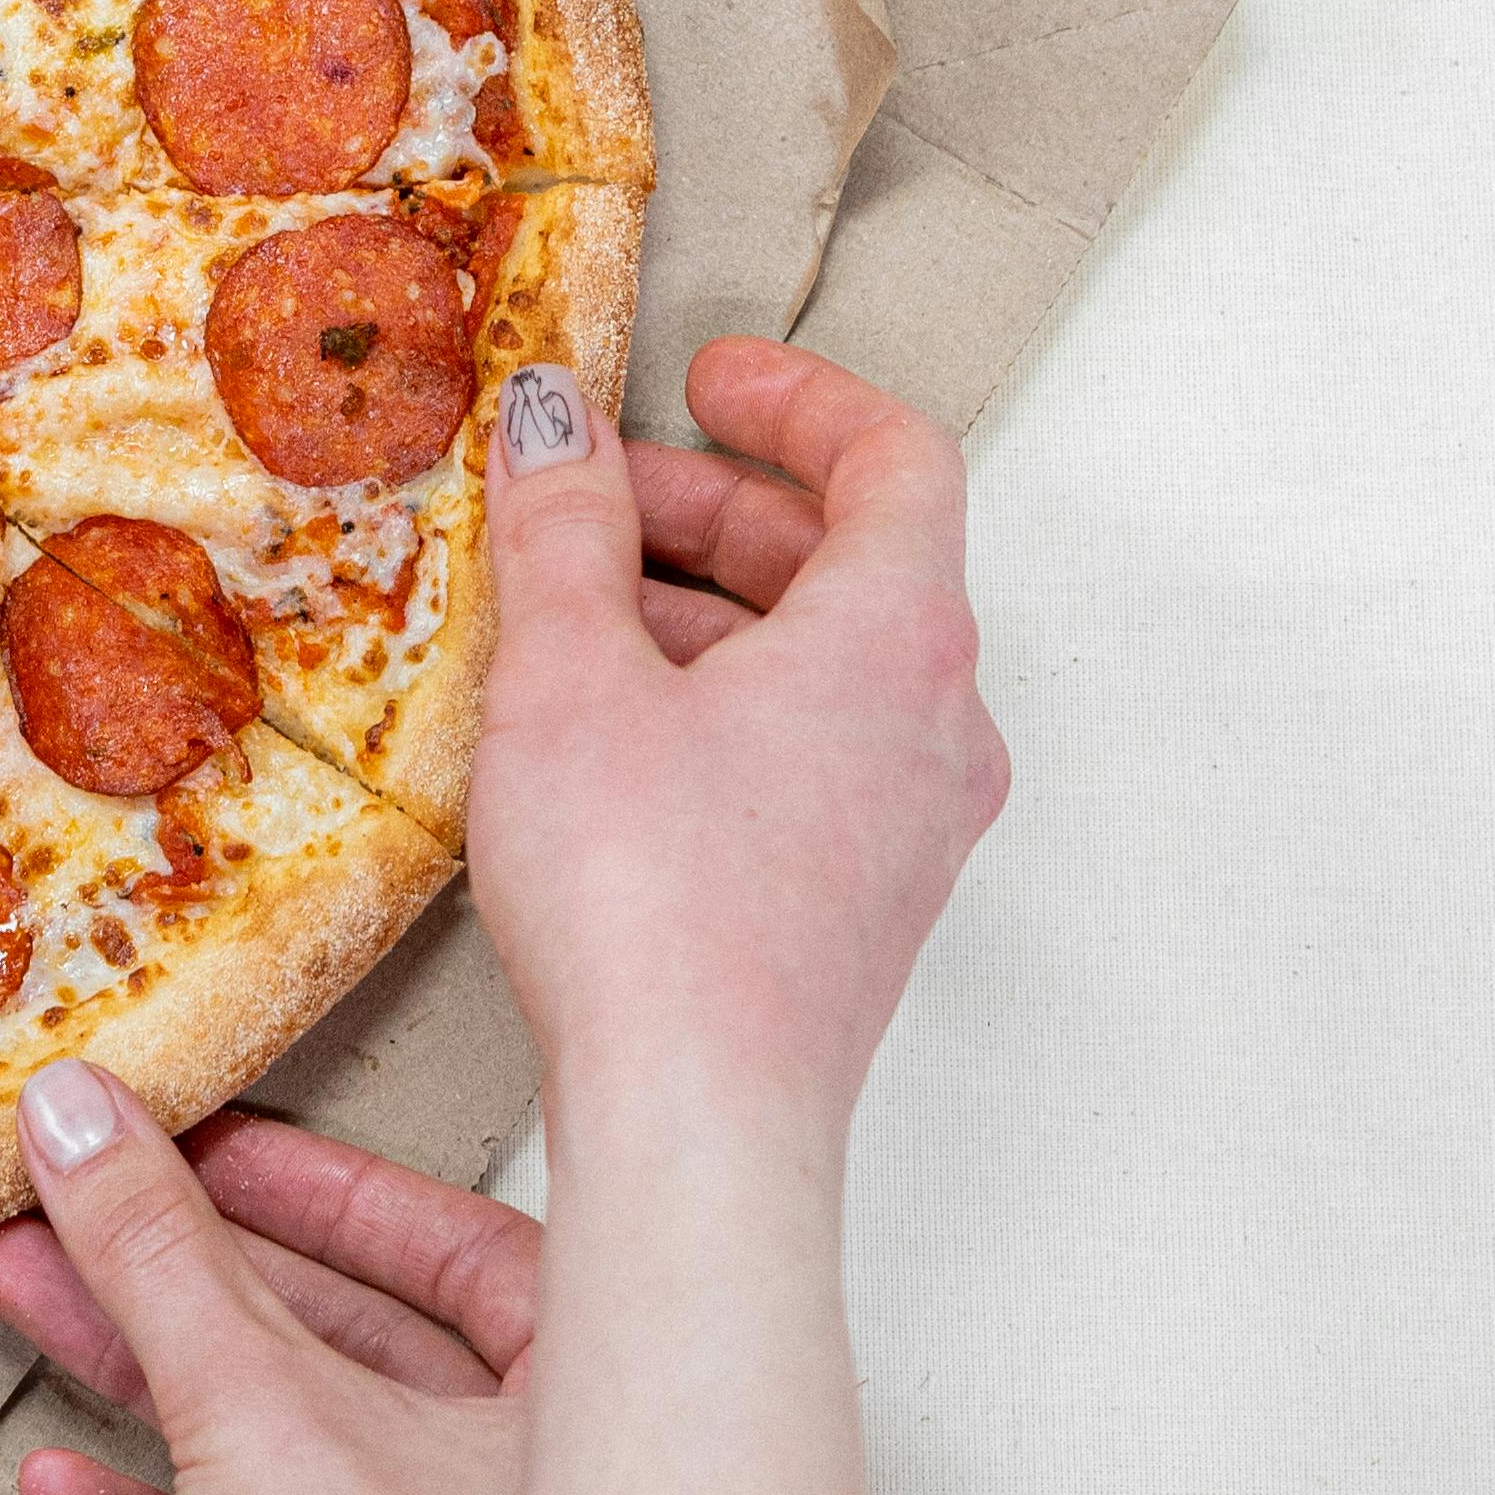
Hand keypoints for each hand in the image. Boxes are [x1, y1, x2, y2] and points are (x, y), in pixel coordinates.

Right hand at [0, 1092, 534, 1494]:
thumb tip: (82, 1119)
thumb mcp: (252, 1402)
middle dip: (192, 1273)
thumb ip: (153, 1247)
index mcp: (595, 1426)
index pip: (475, 1247)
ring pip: (281, 1443)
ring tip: (29, 1296)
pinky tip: (67, 1484)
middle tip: (87, 1200)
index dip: (337, 1186)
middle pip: (351, 1340)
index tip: (220, 1145)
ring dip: (144, 1369)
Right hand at [467, 340, 1010, 1149]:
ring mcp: (914, 820)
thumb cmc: (648, 897)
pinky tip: (604, 730)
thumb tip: (555, 424)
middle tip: (591, 494)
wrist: (698, 1119)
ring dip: (707, 608)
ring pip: (828, 660)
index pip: (896, 459)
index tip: (706, 375)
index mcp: (900, 638)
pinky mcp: (865, 895)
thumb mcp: (568, 675)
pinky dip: (722, 696)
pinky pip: (813, 746)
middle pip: (854, 559)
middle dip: (716, 507)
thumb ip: (563, 529)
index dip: (799, 397)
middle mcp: (940, 724)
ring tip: (569, 615)